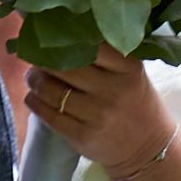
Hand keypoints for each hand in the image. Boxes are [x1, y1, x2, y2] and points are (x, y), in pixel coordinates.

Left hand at [22, 43, 173, 175]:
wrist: (147, 147)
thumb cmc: (133, 101)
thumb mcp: (129, 73)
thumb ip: (104, 55)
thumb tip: (61, 32)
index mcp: (127, 68)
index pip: (88, 45)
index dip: (64, 39)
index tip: (49, 34)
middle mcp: (113, 91)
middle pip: (65, 67)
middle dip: (42, 60)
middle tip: (33, 55)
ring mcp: (98, 115)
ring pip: (52, 91)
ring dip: (35, 81)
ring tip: (33, 77)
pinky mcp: (83, 137)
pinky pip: (49, 116)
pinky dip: (35, 103)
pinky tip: (33, 97)